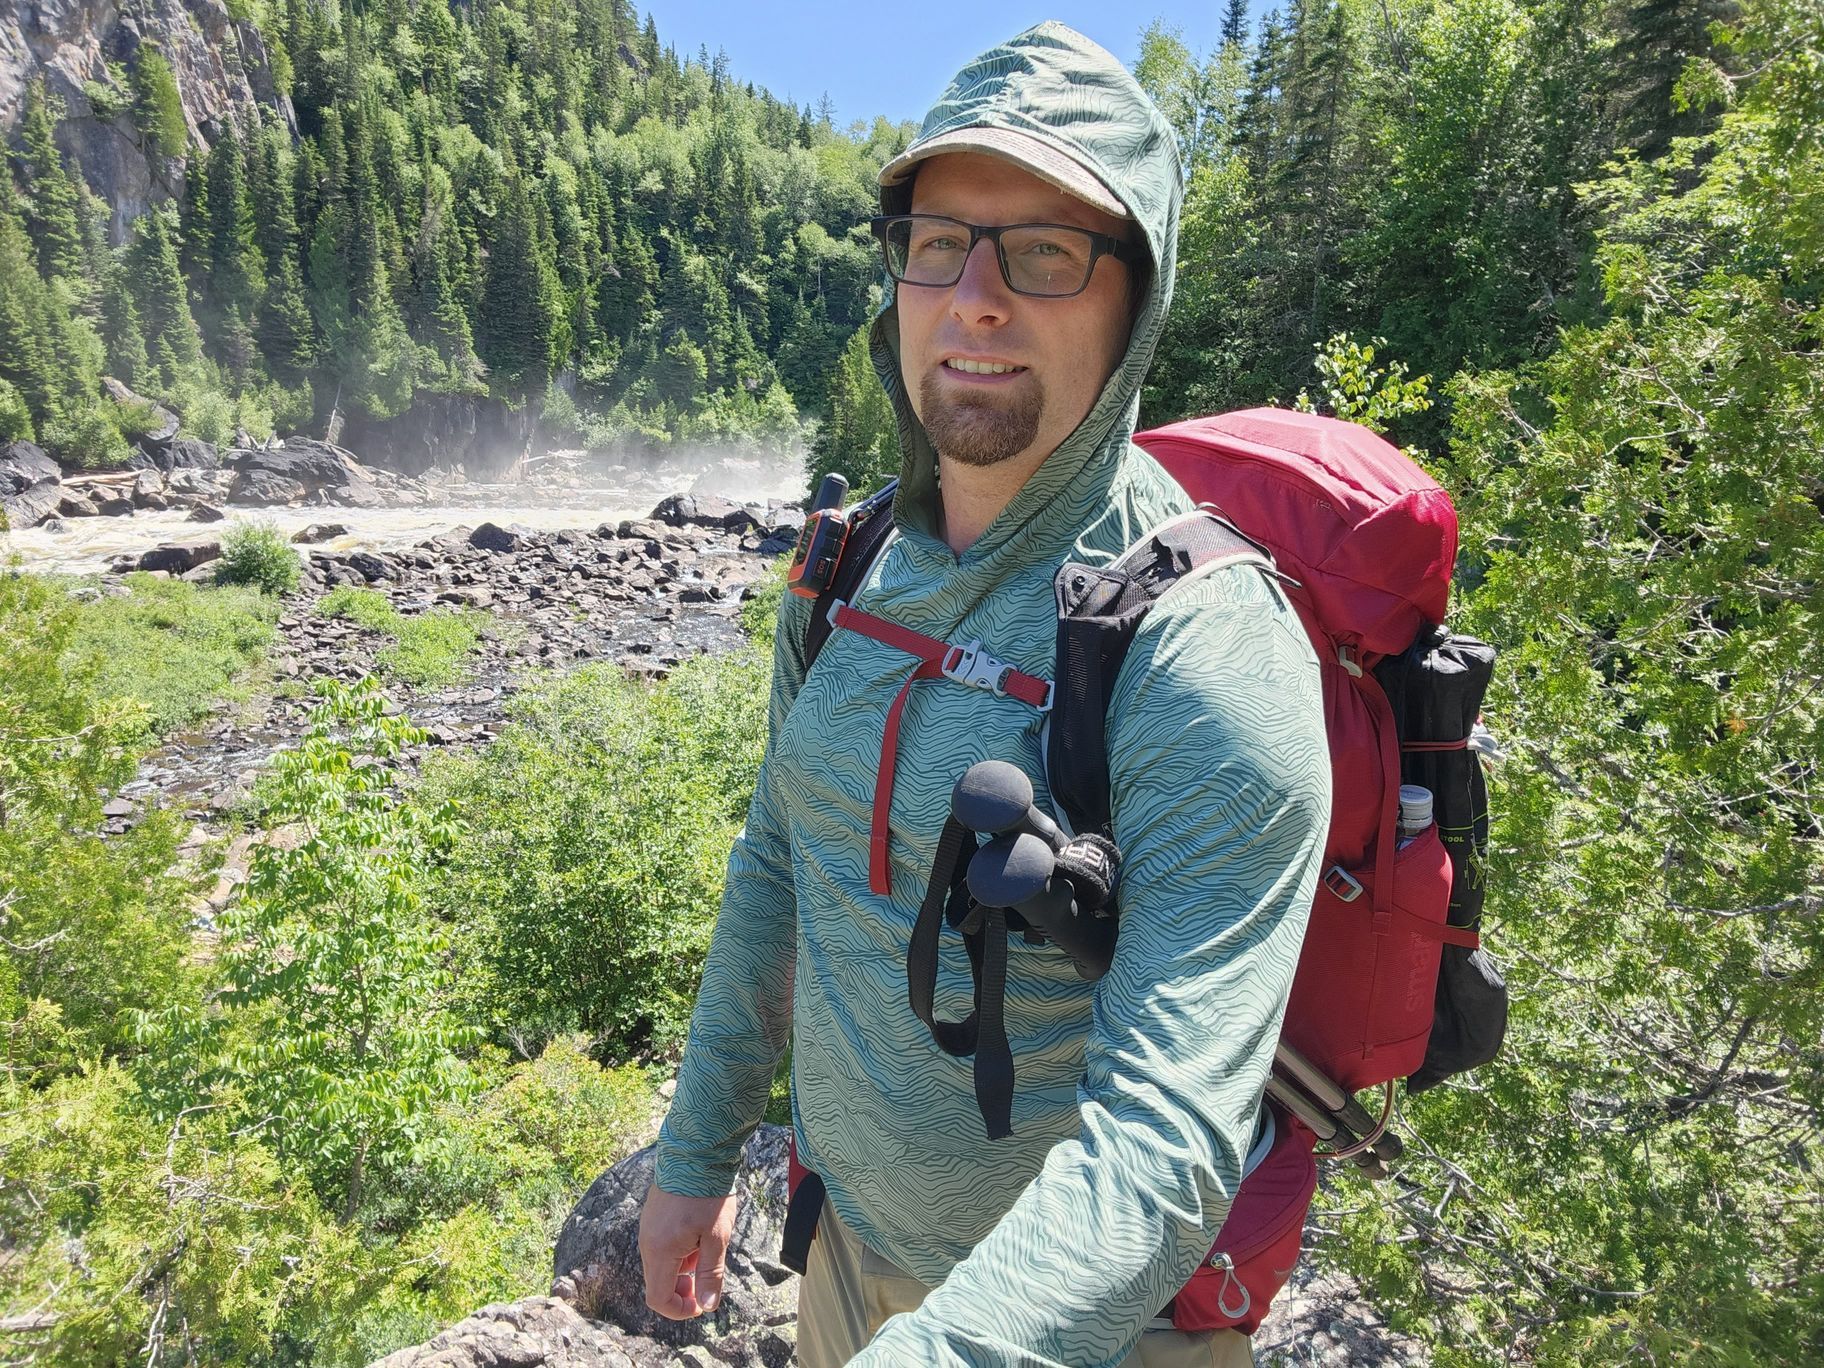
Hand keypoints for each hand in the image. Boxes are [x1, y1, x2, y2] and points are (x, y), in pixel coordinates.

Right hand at [638, 1184, 737, 1319]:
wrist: (695, 1150)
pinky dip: (679, 1250)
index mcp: (660, 1251)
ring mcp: (647, 1227)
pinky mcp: (652, 1216)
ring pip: (661, 1263)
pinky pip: (661, 1245)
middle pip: (658, 1282)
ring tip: (707, 1246)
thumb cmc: (708, 1193)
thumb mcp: (717, 1237)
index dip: (679, 1310)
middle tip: (708, 1276)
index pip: (658, 1298)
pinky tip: (698, 1232)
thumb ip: (710, 1273)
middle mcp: (646, 1242)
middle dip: (683, 1288)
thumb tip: (706, 1305)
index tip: (701, 1304)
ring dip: (683, 1267)